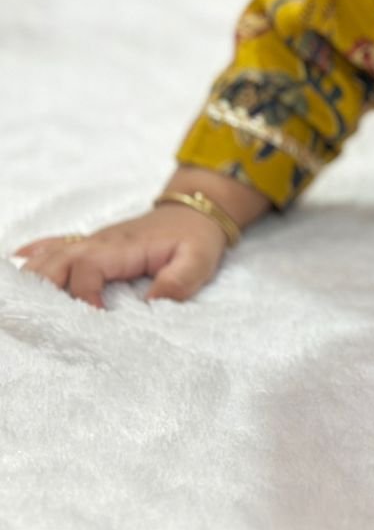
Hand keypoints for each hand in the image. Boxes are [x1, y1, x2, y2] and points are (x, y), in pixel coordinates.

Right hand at [11, 205, 229, 307]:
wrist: (197, 209)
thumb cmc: (197, 237)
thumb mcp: (199, 260)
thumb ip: (179, 282)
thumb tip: (151, 304)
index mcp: (121, 247)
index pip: (85, 268)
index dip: (83, 296)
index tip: (94, 319)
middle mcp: (98, 242)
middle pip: (54, 262)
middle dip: (41, 289)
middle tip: (38, 320)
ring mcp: (92, 242)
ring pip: (50, 257)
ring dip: (34, 278)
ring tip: (22, 305)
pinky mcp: (93, 244)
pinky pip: (56, 244)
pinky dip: (35, 254)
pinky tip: (17, 262)